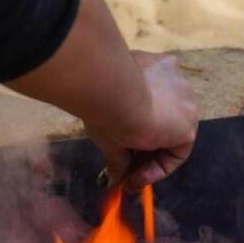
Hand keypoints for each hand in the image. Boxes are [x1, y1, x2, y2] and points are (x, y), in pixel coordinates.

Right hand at [4, 0, 197, 191]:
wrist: (107, 90)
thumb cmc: (93, 86)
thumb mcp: (90, 101)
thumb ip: (87, 111)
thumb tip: (54, 114)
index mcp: (153, 64)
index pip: (153, 95)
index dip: (139, 126)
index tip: (121, 145)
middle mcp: (173, 78)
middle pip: (164, 121)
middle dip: (144, 148)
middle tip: (125, 169)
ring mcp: (184, 100)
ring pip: (172, 139)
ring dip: (151, 162)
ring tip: (130, 177)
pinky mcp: (189, 123)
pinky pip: (179, 154)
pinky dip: (159, 170)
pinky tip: (138, 177)